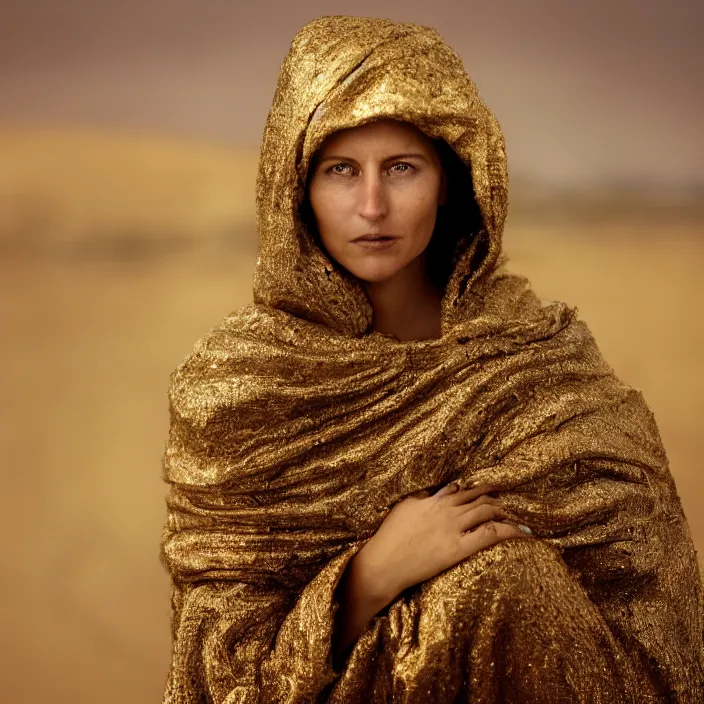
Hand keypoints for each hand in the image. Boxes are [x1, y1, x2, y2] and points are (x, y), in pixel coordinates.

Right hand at [358, 482, 533, 600]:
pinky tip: (524, 533)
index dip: (481, 489)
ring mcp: (453, 528)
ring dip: (506, 512)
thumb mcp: (405, 508)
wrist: (383, 563)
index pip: (464, 490)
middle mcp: (447, 510)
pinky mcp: (457, 549)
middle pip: (480, 498)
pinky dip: (509, 531)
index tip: (493, 490)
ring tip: (521, 517)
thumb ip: (425, 499)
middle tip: (512, 505)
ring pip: (487, 511)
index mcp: (434, 501)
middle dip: (498, 500)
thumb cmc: (389, 536)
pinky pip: (489, 535)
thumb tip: (439, 492)